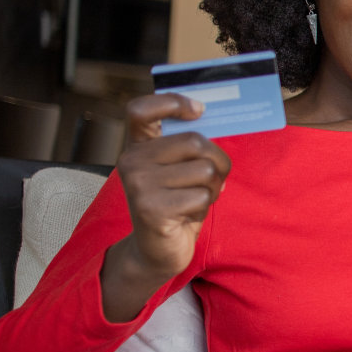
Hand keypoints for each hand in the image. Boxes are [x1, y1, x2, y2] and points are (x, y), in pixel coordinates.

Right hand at [99, 94, 230, 321]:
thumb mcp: (180, 170)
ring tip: (194, 199)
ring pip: (205, 170)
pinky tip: (187, 215)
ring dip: (213, 188)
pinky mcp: (150, 209)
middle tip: (213, 179)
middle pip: (196, 142)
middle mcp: (131, 161)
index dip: (171, 101)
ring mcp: (138, 184)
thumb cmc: (177, 203)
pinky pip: (202, 197)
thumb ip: (190, 147)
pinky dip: (205, 207)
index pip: (140, 109)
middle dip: (219, 161)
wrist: (157, 250)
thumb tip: (217, 121)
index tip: (199, 109)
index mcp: (138, 146)